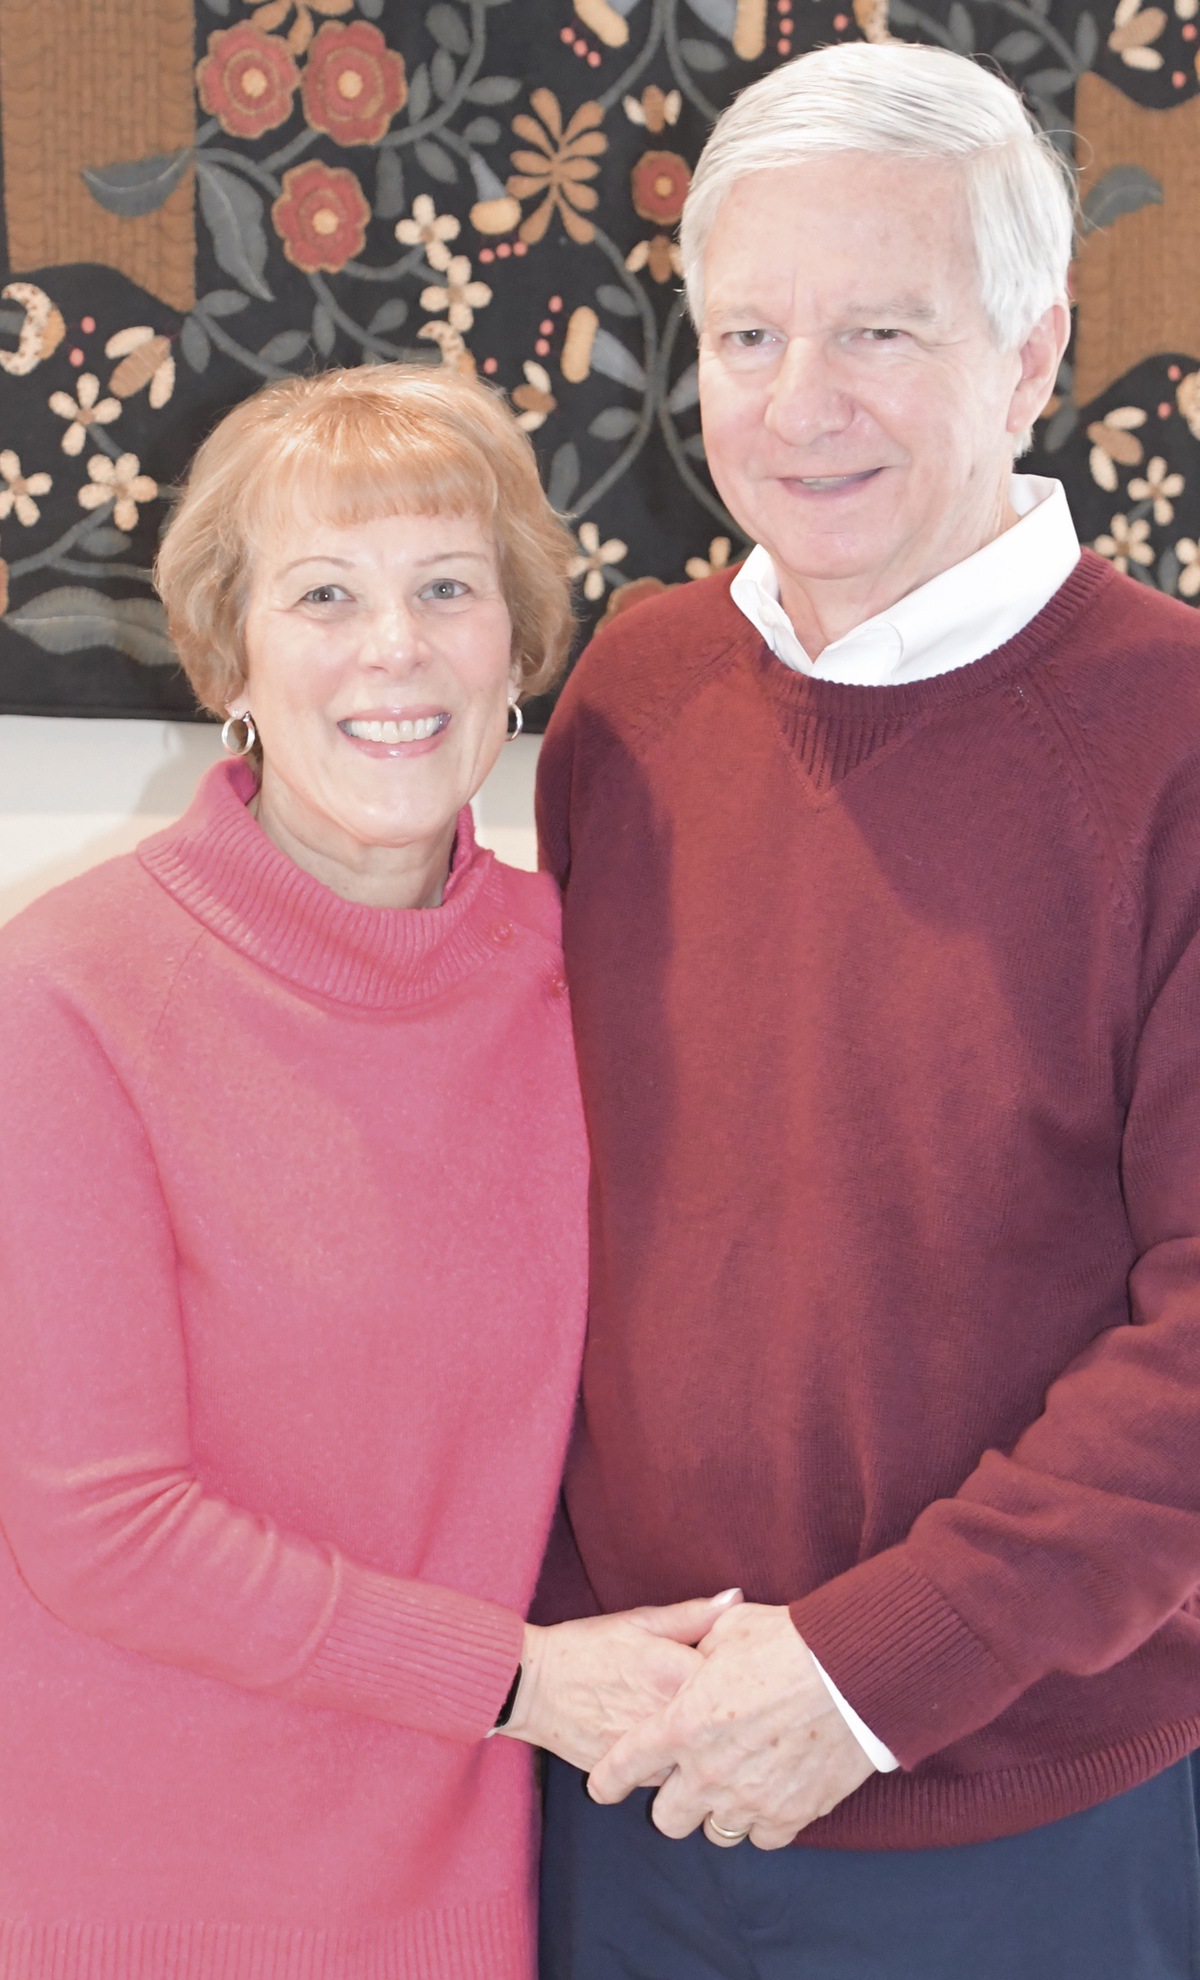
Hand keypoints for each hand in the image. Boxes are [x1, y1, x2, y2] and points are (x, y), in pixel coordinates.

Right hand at [499, 1589, 742, 1772]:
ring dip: (709, 1746)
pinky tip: (681, 1751)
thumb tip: (736, 1597)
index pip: (736, 1679)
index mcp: (675, 1671)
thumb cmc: (585, 1647)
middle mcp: (667, 1715)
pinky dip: (680, 1765)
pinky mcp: (634, 1773)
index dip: (745, 1675)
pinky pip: (673, 1776)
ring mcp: (651, 1750)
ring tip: (716, 1733)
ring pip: (701, 1757)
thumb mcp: (639, 1622)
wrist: (531, 1686)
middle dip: (733, 1716)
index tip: (748, 1671)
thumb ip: (692, 1615)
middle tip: (739, 1705)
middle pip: (725, 1724)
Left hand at [587, 1602, 876, 1849]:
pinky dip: (762, 1821)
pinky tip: (769, 1796)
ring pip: (716, 1832)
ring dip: (719, 1811)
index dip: (609, 1780)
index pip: (627, 1765)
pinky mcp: (791, 1814)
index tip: (603, 1787)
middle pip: (668, 1819)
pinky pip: (763, 1838)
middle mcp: (709, 1771)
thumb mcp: (732, 1628)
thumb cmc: (789, 1641)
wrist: (853, 1672)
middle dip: (672, 1802)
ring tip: (734, 1786)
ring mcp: (750, 1798)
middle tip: (687, 1781)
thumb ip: (701, 1641)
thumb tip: (698, 1640)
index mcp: (684, 1723)